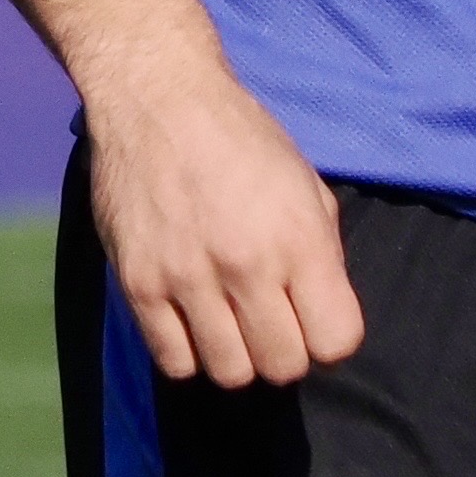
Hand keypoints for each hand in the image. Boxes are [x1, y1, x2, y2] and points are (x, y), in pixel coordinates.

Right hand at [83, 38, 366, 387]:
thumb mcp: (307, 185)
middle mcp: (247, 266)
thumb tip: (323, 315)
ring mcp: (188, 280)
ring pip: (229, 374)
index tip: (317, 320)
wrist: (159, 102)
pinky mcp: (138, 286)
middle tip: (272, 323)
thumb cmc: (243, 139)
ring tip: (232, 323)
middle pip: (283, 367)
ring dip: (238, 357)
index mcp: (300, 239)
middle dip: (285, 353)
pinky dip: (190, 352)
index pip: (337, 341)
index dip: (331, 337)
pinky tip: (194, 323)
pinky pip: (174, 361)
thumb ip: (321, 254)